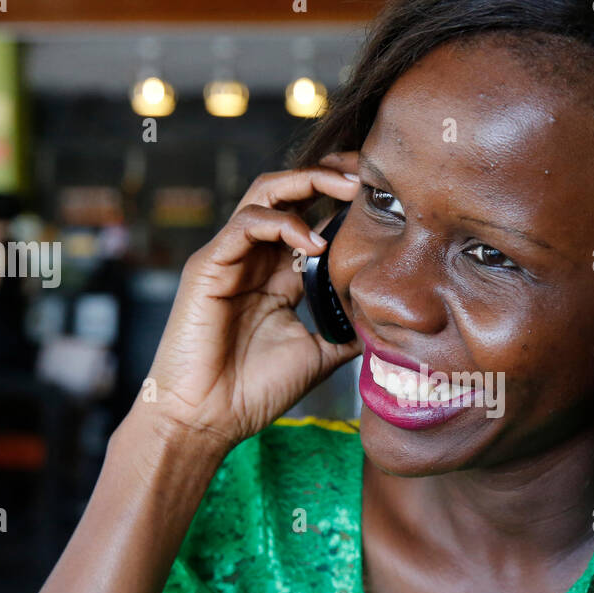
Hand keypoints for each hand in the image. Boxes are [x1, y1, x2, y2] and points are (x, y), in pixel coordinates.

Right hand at [136, 151, 362, 452]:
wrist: (207, 420)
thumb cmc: (252, 391)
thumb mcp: (318, 356)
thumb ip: (346, 332)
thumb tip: (387, 324)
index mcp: (278, 276)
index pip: (311, 219)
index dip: (342, 199)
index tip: (382, 193)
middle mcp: (254, 259)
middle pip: (288, 192)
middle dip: (328, 174)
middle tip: (366, 172)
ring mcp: (229, 258)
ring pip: (264, 194)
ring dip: (307, 183)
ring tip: (347, 189)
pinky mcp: (208, 266)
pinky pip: (244, 225)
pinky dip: (281, 223)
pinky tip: (312, 242)